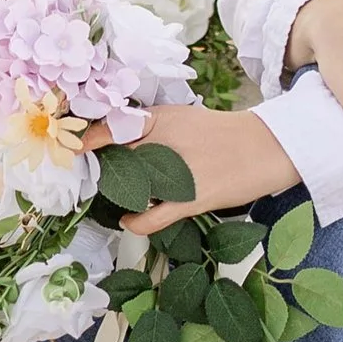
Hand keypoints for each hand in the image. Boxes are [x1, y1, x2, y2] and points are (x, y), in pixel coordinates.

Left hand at [81, 103, 295, 233]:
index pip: (110, 128)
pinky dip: (134, 223)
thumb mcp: (185, 119)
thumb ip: (153, 128)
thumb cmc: (226, 134)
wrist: (267, 147)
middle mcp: (163, 143)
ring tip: (120, 195)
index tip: (75, 150)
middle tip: (101, 177)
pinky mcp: (190, 201)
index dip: (88, 141)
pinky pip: (150, 219)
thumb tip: (119, 141)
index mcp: (160, 119)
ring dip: (119, 194)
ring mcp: (175, 174)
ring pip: (127, 190)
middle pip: (114, 160)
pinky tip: (129, 220)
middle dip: (102, 171)